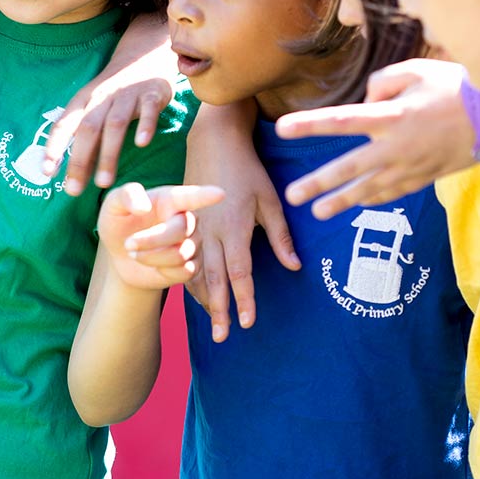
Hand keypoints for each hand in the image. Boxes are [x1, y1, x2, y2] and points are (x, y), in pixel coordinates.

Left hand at [43, 13, 178, 195]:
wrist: (145, 55)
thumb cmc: (114, 92)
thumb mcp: (94, 108)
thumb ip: (84, 139)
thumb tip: (70, 175)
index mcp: (83, 101)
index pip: (63, 125)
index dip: (53, 148)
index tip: (46, 173)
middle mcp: (102, 97)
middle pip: (87, 129)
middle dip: (78, 160)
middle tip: (73, 190)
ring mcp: (127, 95)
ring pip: (114, 124)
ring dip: (108, 154)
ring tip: (104, 182)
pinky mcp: (152, 93)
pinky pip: (148, 110)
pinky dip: (145, 125)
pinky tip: (142, 143)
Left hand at [98, 183, 224, 289]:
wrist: (120, 255)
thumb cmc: (120, 221)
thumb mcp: (114, 204)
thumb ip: (127, 196)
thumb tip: (144, 207)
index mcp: (171, 199)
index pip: (190, 196)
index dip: (205, 196)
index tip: (220, 194)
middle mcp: (187, 219)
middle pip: (181, 229)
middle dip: (152, 239)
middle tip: (128, 244)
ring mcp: (192, 244)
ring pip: (181, 253)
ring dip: (151, 255)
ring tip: (132, 252)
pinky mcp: (191, 267)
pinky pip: (184, 271)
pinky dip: (160, 269)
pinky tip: (149, 262)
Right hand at [184, 104, 298, 339]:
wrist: (213, 142)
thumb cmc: (247, 170)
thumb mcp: (270, 200)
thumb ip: (281, 236)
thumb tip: (295, 266)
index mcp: (234, 228)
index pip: (239, 273)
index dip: (244, 299)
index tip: (248, 322)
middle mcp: (210, 233)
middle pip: (213, 280)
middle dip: (219, 310)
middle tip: (223, 336)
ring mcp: (194, 229)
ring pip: (195, 272)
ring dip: (203, 299)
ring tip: (210, 322)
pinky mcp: (185, 223)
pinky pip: (184, 257)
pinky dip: (189, 278)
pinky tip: (194, 293)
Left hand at [275, 58, 472, 219]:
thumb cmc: (457, 86)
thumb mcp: (417, 70)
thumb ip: (382, 83)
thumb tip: (364, 102)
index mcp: (392, 116)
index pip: (341, 121)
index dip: (310, 125)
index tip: (282, 128)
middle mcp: (397, 146)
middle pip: (348, 168)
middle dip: (318, 184)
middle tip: (290, 197)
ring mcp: (412, 166)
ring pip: (369, 189)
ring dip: (341, 202)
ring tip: (318, 213)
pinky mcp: (426, 177)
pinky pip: (394, 192)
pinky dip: (374, 199)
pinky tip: (357, 205)